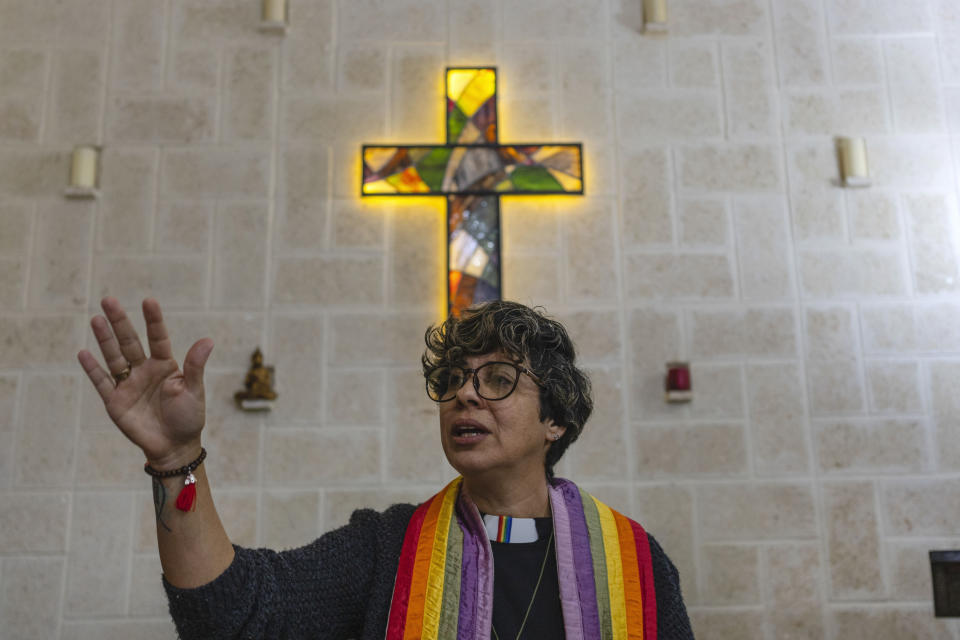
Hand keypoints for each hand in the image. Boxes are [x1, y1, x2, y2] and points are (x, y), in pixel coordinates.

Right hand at [77, 297, 212, 468]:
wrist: (174, 447)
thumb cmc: (189, 418)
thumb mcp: (195, 391)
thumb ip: (196, 366)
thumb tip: (208, 340)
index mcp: (165, 365)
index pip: (158, 338)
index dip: (153, 320)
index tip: (149, 301)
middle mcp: (144, 370)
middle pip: (130, 342)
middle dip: (120, 322)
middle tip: (109, 300)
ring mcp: (128, 384)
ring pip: (114, 357)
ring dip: (104, 339)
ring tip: (97, 319)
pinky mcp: (115, 402)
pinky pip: (102, 382)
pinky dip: (92, 369)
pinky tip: (83, 353)